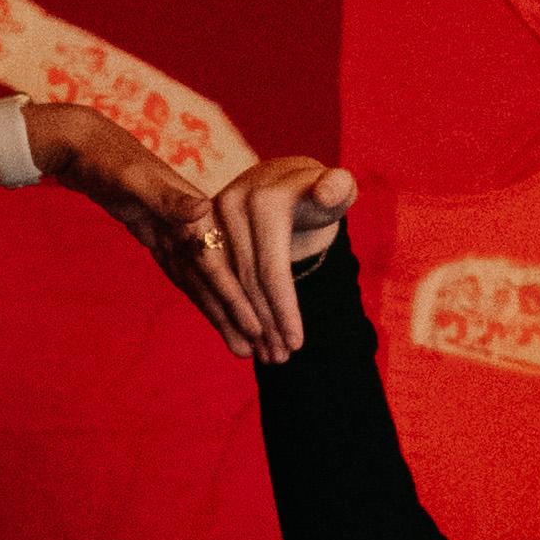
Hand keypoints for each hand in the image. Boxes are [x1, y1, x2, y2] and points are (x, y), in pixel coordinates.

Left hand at [24, 102, 277, 361]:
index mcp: (190, 212)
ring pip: (199, 279)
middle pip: (215, 279)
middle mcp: (188, 223)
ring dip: (219, 311)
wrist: (82, 141)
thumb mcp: (132, 175)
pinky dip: (195, 291)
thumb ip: (168, 197)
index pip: (217, 265)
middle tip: (254, 353)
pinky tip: (209, 309)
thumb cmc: (104, 157)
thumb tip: (204, 209)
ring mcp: (171, 228)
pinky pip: (179, 268)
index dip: (235, 299)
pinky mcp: (155, 230)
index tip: (254, 328)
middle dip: (235, 316)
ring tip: (241, 343)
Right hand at [187, 152, 358, 356]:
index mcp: (264, 200)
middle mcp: (231, 205)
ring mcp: (211, 219)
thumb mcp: (336, 188)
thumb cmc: (319, 190)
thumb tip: (327, 192)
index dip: (285, 309)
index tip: (298, 343)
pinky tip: (246, 341)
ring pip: (228, 285)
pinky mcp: (201, 230)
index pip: (272, 268)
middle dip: (266, 325)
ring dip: (247, 326)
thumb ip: (338, 188)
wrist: (281, 180)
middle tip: (282, 360)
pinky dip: (231, 312)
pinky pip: (215, 280)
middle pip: (247, 281)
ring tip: (268, 357)